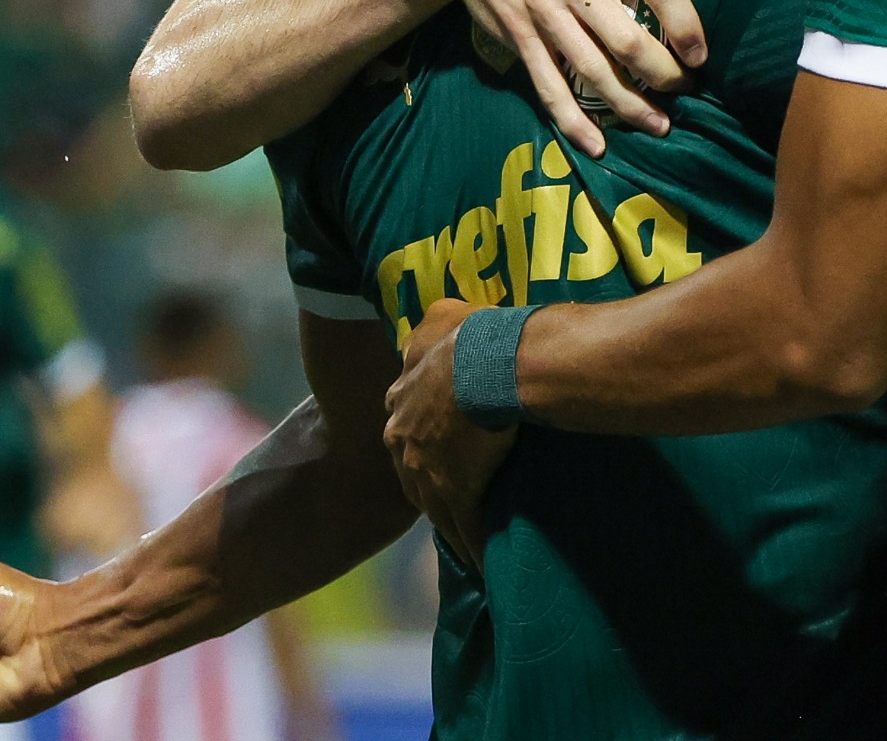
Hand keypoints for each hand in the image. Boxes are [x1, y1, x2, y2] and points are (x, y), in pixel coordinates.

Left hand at [384, 299, 514, 570]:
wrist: (486, 365)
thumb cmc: (470, 336)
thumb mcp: (442, 316)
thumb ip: (432, 322)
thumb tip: (430, 320)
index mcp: (400, 400)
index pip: (406, 427)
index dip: (425, 438)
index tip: (439, 446)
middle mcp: (402, 440)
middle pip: (414, 471)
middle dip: (432, 483)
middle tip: (455, 494)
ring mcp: (425, 472)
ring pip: (435, 508)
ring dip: (451, 525)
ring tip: (468, 544)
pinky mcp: (455, 493)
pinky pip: (465, 530)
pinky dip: (474, 549)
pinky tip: (483, 568)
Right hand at [433, 0, 720, 157]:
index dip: (686, 24)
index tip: (701, 53)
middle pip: (629, 42)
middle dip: (663, 75)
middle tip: (685, 90)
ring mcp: (548, 16)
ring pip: (593, 72)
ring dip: (629, 106)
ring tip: (659, 125)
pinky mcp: (523, 40)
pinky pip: (550, 87)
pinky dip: (574, 121)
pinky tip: (598, 145)